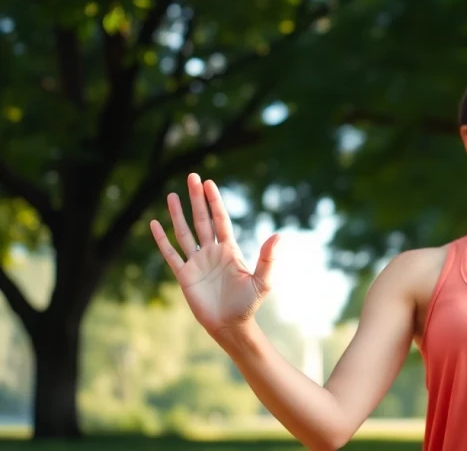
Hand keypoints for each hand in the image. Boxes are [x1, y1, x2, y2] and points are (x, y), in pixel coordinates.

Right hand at [149, 173, 279, 337]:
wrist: (231, 325)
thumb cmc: (248, 304)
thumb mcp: (262, 281)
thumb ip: (268, 258)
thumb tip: (278, 235)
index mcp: (230, 249)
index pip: (220, 219)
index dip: (215, 202)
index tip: (209, 183)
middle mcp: (212, 251)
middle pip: (202, 220)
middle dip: (197, 199)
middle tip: (192, 176)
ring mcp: (197, 262)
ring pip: (184, 232)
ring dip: (178, 214)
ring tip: (171, 194)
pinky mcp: (184, 275)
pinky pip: (171, 254)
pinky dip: (162, 240)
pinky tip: (154, 224)